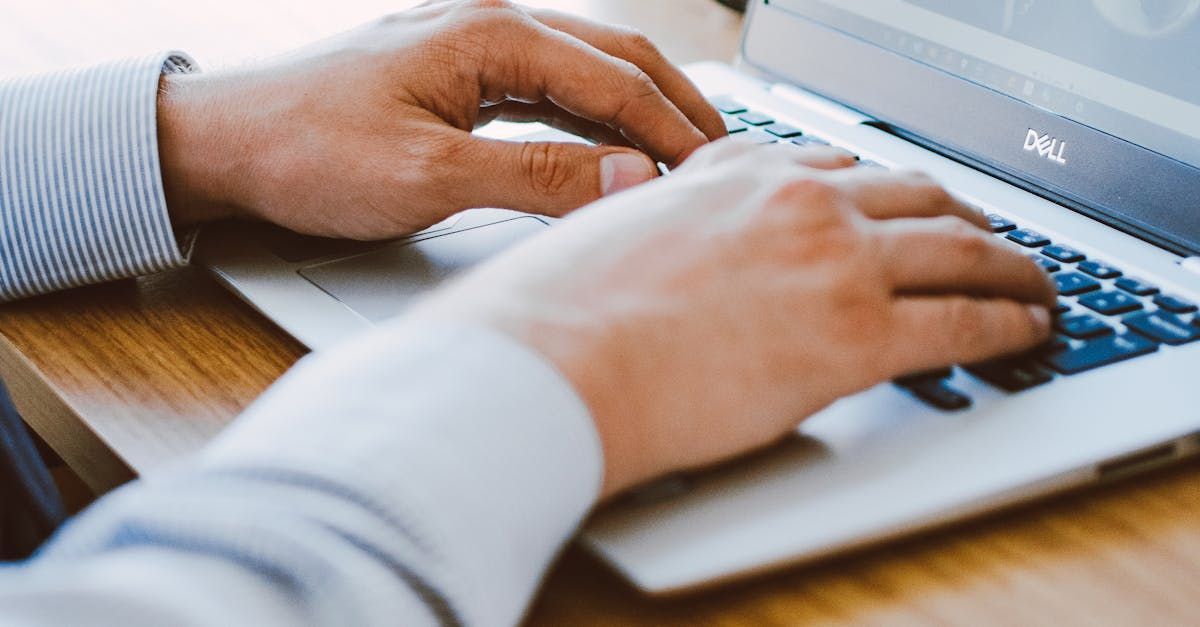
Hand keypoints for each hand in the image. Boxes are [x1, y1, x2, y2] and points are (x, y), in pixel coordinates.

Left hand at [157, 0, 724, 237]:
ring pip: (588, 72)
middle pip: (617, 57)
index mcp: (490, 33)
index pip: (616, 79)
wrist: (227, 144)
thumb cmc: (309, 151)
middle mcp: (490, 24)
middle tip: (726, 157)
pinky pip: (551, 93)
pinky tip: (615, 153)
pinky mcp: (460, 76)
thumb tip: (631, 179)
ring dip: (641, 113)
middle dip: (678, 106)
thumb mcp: (429, 176)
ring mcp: (475, 47)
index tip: (715, 176)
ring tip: (687, 157)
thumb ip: (537, 177)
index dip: (674, 130)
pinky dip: (595, 123)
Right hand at [412, 141, 1056, 497]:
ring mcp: (833, 261)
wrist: (550, 363)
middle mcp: (794, 201)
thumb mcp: (602, 229)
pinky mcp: (855, 335)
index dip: (887, 188)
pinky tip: (1022, 332)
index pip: (838, 165)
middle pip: (916, 192)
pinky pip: (964, 320)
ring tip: (1031, 286)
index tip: (904, 206)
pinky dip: (1008, 322)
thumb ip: (644, 208)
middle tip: (987, 240)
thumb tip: (639, 198)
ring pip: (961, 246)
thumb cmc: (556, 312)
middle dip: (965, 215)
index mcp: (733, 173)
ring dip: (1011, 266)